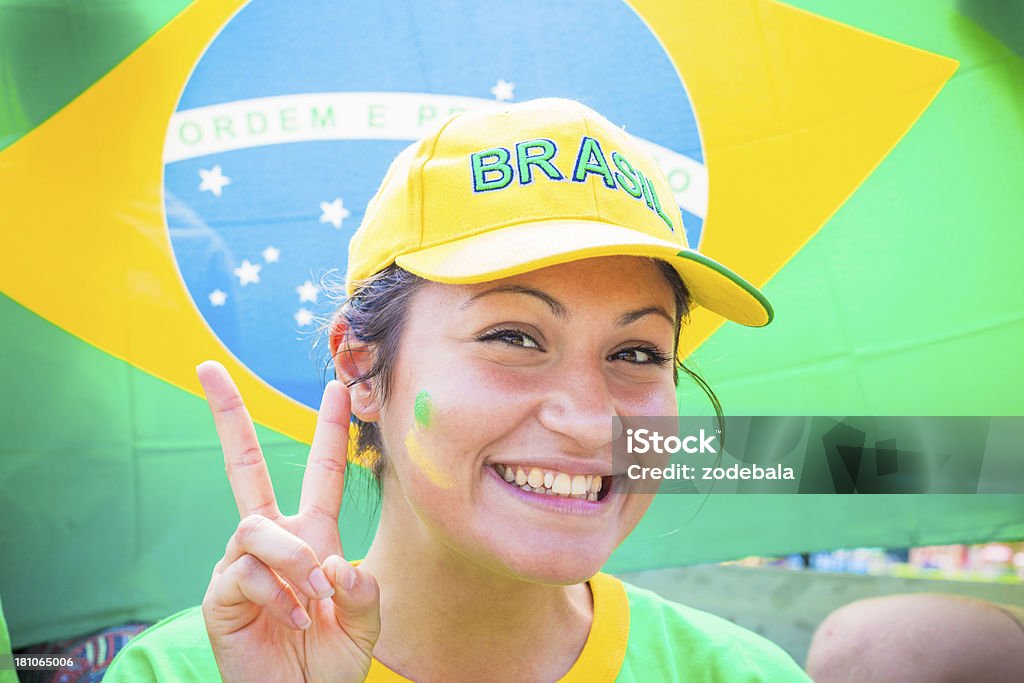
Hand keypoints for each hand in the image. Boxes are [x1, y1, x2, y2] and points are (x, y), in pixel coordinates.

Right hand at [196, 361, 379, 682]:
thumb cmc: (329, 661)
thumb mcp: (365, 621)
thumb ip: (362, 589)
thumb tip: (327, 562)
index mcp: (312, 536)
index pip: (321, 472)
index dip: (330, 430)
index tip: (338, 386)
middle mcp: (273, 540)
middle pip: (244, 466)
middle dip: (228, 416)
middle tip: (208, 369)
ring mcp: (242, 563)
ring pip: (258, 527)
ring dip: (294, 562)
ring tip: (314, 602)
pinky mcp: (221, 592)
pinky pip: (246, 570)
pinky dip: (279, 595)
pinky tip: (293, 619)